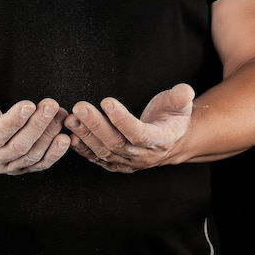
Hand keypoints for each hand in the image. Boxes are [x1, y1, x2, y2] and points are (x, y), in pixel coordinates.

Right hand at [0, 87, 70, 174]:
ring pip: (32, 155)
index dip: (14, 121)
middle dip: (37, 125)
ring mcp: (8, 167)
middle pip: (18, 146)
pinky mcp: (22, 168)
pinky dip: (55, 153)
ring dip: (49, 135)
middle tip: (51, 105)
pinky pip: (40, 164)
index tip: (29, 105)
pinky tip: (66, 138)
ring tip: (60, 115)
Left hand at [64, 83, 194, 172]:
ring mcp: (128, 162)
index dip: (122, 119)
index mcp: (160, 141)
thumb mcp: (181, 105)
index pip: (138, 133)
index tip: (107, 101)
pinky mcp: (115, 163)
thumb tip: (184, 91)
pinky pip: (97, 158)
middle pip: (116, 143)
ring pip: (103, 151)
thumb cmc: (173, 119)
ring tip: (71, 119)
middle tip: (80, 107)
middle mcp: (142, 156)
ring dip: (85, 135)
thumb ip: (181, 97)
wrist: (170, 141)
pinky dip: (82, 149)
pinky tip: (70, 136)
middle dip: (96, 125)